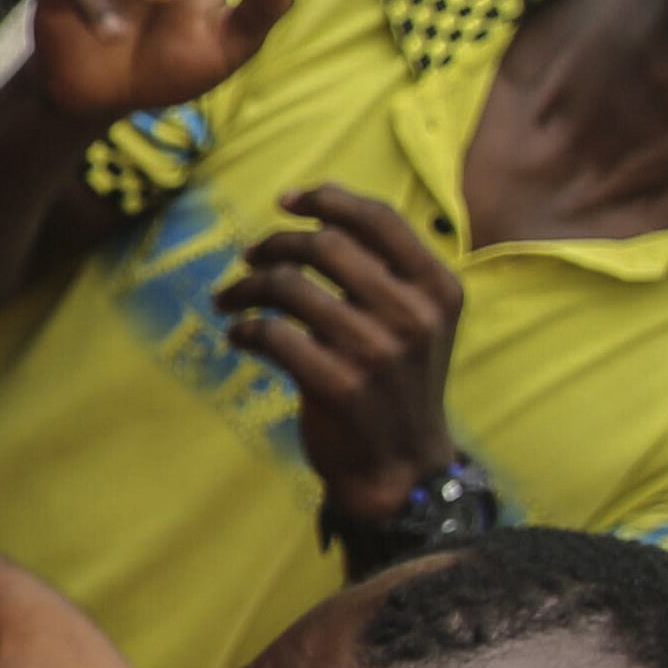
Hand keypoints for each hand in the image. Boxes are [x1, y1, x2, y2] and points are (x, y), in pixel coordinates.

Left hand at [224, 183, 464, 525]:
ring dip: (245, 287)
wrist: (400, 468)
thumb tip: (316, 215)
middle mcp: (413, 315)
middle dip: (274, 244)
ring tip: (229, 298)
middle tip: (249, 257)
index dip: (326, 199)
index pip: (379, 219)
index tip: (286, 201)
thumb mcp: (418, 322)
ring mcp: (376, 351)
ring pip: (289, 286)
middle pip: (324, 245)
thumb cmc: (397, 385)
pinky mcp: (337, 385)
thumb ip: (384, 272)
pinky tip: (237, 336)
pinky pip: (271, 334)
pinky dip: (243, 329)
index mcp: (438, 289)